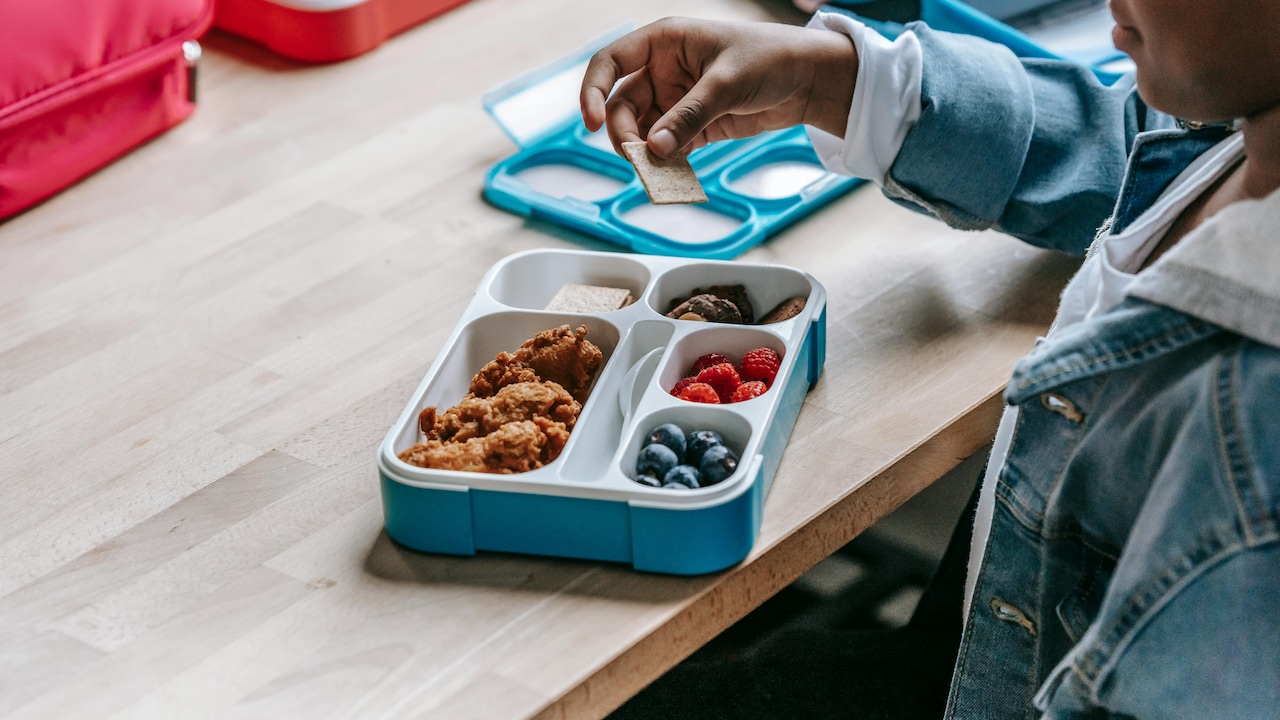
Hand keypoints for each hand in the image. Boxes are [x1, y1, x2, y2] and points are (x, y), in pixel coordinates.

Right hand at [579, 17, 857, 157]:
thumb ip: (689, 116)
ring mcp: (676, 100)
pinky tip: (673, 177)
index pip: (610, 62)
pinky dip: (667, 164)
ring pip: (643, 132)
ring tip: (657, 173)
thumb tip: (656, 149)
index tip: (593, 123)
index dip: (593, 91)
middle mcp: (663, 70)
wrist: (809, 80)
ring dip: (645, 154)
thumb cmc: (770, 60)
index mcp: (664, 42)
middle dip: (625, 133)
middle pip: (623, 106)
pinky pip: (668, 148)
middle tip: (638, 158)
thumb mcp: (726, 84)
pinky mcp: (693, 127)